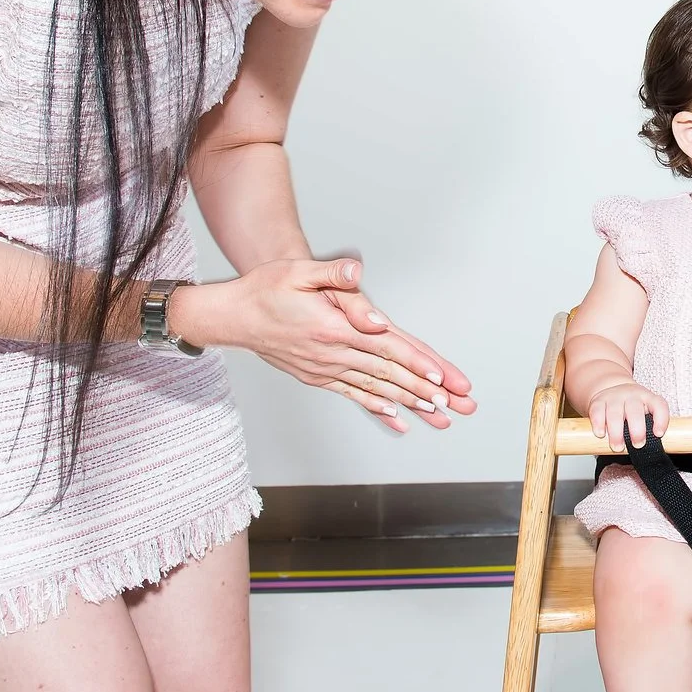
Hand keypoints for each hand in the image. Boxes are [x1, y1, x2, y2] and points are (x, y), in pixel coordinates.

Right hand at [175, 258, 475, 431]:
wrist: (233, 316)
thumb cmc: (267, 289)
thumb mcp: (298, 272)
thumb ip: (332, 276)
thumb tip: (358, 278)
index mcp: (335, 330)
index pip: (387, 348)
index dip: (417, 363)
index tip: (443, 378)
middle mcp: (333, 355)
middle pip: (390, 374)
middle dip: (428, 390)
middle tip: (458, 404)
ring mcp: (326, 370)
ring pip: (377, 389)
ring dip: (411, 403)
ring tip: (440, 415)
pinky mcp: (319, 377)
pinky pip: (354, 395)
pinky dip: (378, 407)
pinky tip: (398, 419)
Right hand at [585, 381, 668, 451]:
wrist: (612, 388)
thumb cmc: (632, 408)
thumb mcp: (645, 412)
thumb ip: (649, 428)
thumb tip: (651, 452)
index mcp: (648, 399)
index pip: (659, 405)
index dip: (661, 420)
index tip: (658, 434)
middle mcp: (632, 396)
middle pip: (635, 411)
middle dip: (637, 430)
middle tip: (637, 445)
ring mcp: (614, 397)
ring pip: (615, 413)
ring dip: (616, 432)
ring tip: (617, 447)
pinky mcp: (598, 401)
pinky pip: (597, 411)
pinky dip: (598, 424)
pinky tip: (600, 434)